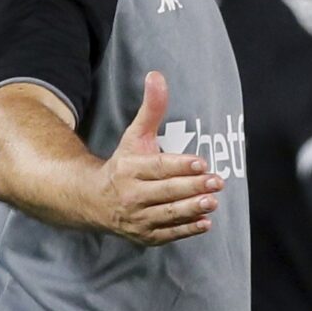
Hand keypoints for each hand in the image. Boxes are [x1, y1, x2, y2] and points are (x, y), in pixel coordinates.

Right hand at [100, 71, 224, 245]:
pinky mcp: (144, 235)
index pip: (158, 167)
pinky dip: (186, 230)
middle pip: (166, 191)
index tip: (202, 162)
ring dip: (191, 209)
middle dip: (192, 187)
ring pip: (167, 214)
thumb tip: (157, 75)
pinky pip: (167, 233)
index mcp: (129, 169)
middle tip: (217, 182)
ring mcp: (137, 218)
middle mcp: (131, 195)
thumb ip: (151, 109)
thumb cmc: (123, 165)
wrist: (93, 200)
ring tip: (213, 202)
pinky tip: (205, 222)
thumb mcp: (135, 136)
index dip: (180, 165)